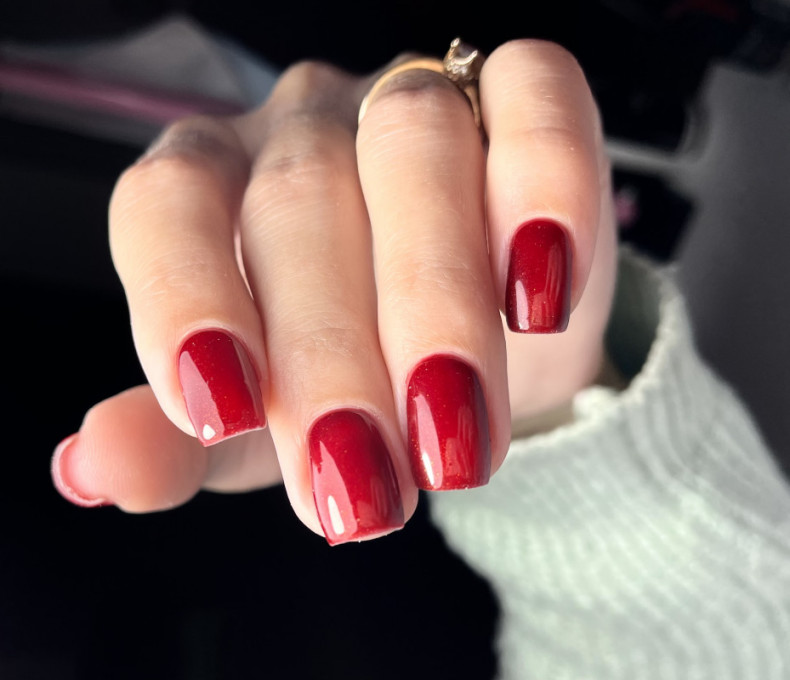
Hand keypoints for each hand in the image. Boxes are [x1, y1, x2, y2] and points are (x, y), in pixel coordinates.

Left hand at [51, 39, 617, 544]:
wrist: (478, 346)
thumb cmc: (356, 371)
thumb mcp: (263, 419)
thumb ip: (184, 442)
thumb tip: (99, 468)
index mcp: (218, 185)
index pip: (169, 206)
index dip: (186, 301)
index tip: (224, 417)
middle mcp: (305, 128)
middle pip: (300, 202)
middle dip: (334, 356)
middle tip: (365, 485)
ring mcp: (413, 95)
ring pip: (416, 152)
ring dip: (440, 304)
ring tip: (457, 435)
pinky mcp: (521, 93)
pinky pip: (537, 105)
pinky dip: (546, 195)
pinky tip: (543, 297)